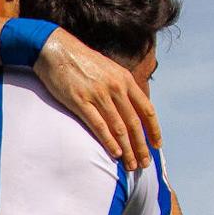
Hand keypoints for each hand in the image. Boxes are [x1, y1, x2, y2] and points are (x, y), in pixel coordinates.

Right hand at [33, 28, 159, 170]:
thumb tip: (131, 109)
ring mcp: (98, 94)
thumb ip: (121, 87)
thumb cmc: (81, 62)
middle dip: (141, 146)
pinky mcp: (80, 101)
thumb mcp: (109, 69)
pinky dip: (110, 142)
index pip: (147, 109)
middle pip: (134, 123)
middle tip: (145, 163)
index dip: (153, 130)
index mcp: (125, 79)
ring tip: (131, 165)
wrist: (56, 49)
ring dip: (127, 149)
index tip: (157, 145)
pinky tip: (116, 154)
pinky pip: (99, 126)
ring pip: (119, 128)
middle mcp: (115, 87)